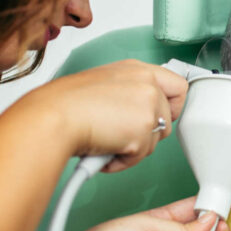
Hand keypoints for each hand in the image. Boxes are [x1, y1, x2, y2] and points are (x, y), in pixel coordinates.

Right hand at [21, 59, 187, 172]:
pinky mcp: (144, 129)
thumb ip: (128, 94)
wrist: (53, 116)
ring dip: (133, 148)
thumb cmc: (66, 104)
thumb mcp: (104, 86)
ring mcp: (149, 105)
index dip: (172, 106)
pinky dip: (122, 161)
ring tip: (107, 141)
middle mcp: (147, 83)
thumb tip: (137, 113)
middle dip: (149, 132)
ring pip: (156, 139)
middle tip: (124, 134)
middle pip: (169, 118)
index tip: (161, 116)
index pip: (177, 86)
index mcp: (137, 69)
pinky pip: (141, 156)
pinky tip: (104, 150)